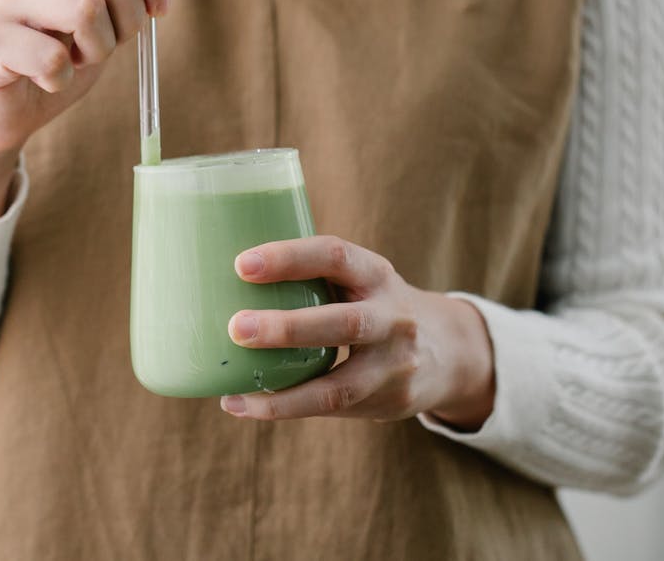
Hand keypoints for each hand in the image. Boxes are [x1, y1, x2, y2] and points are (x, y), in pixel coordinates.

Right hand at [0, 0, 182, 218]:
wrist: (2, 110)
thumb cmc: (56, 59)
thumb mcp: (108, 21)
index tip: (158, 10)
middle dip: (130, 18)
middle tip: (107, 45)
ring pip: (86, 8)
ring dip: (97, 50)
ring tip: (75, 61)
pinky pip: (52, 58)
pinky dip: (62, 79)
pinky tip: (48, 80)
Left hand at [220, 236, 496, 429]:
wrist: (448, 350)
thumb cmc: (373, 305)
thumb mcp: (358, 280)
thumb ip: (310, 278)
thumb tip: (216, 275)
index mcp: (376, 274)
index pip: (336, 255)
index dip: (289, 258)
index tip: (241, 264)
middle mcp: (393, 316)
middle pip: (344, 323)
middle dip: (288, 327)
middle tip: (237, 328)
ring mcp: (395, 364)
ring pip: (341, 384)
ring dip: (285, 390)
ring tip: (235, 393)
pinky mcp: (388, 401)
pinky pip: (333, 409)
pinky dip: (285, 408)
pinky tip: (244, 406)